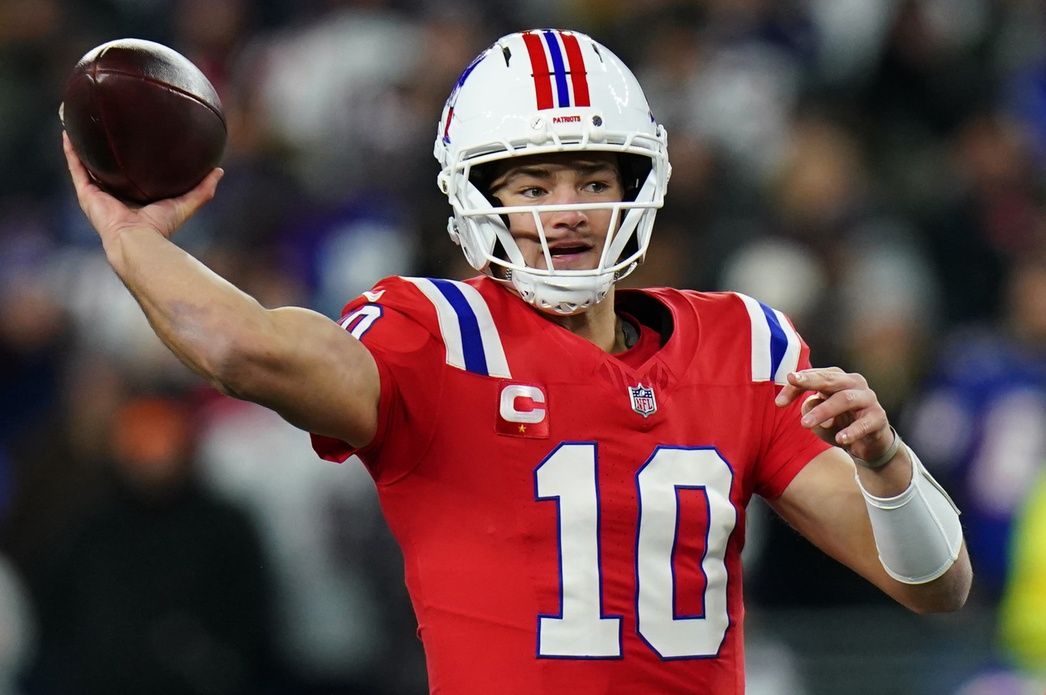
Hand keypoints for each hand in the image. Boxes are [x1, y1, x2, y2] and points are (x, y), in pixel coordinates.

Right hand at [62, 130, 222, 246]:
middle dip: (105, 151)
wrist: (137, 241)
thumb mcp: (186, 203)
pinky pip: (76, 167)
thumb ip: (203, 189)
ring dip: (83, 146)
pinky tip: (68, 131)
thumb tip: (219, 170)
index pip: (132, 176)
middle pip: (107, 168)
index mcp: (135, 198)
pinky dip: (71, 150)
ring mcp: (98, 194)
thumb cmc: (161, 227)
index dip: (132, 160)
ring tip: (81, 123)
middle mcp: (114, 195)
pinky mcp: (86, 194)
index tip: (135, 140)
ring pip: (87, 165)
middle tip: (106, 127)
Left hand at [774, 367, 893, 461]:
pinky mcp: (878, 418)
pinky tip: (840, 439)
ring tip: (805, 424)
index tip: (778, 402)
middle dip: (810, 380)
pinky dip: (852, 431)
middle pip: (831, 378)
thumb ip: (809, 408)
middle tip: (793, 381)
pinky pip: (865, 423)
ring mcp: (868, 399)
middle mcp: (854, 383)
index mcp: (837, 379)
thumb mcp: (818, 416)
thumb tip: (808, 406)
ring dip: (824, 410)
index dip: (795, 386)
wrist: (869, 443)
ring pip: (845, 398)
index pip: (814, 377)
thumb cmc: (839, 423)